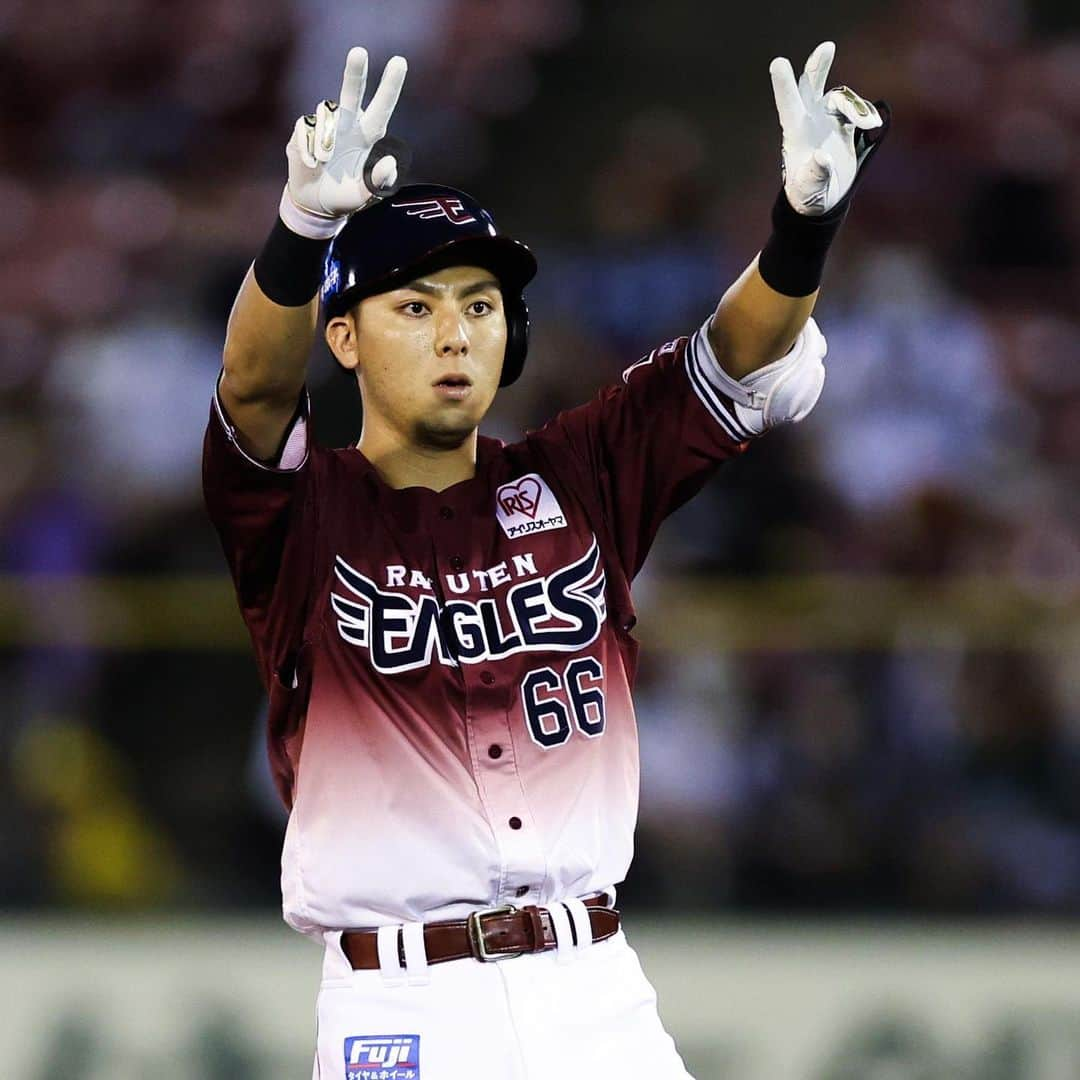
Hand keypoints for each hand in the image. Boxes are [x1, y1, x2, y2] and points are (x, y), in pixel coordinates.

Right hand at [286, 47, 407, 221]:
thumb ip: (379, 182)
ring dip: (325, 143)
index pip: (381, 107)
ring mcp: (324, 125)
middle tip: (359, 52)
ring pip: (325, 117)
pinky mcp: (303, 130)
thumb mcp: (365, 195)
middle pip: (351, 91)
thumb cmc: (345, 197)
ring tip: (325, 163)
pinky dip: (309, 151)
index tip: (400, 61)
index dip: (390, 86)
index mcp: (367, 135)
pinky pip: (305, 130)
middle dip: (355, 72)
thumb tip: (390, 162)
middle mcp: (347, 123)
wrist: (315, 205)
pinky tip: (312, 165)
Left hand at [769, 41, 885, 214]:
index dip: (784, 84)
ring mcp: (826, 122)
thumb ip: (816, 174)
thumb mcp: (810, 190)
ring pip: (840, 98)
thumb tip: (823, 157)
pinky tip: (873, 125)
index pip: (788, 105)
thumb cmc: (808, 197)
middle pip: (811, 87)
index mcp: (795, 134)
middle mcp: (810, 122)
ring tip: (869, 124)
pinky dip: (866, 114)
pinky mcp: (843, 127)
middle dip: (818, 67)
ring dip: (855, 106)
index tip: (778, 63)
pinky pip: (856, 110)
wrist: (821, 201)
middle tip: (827, 47)